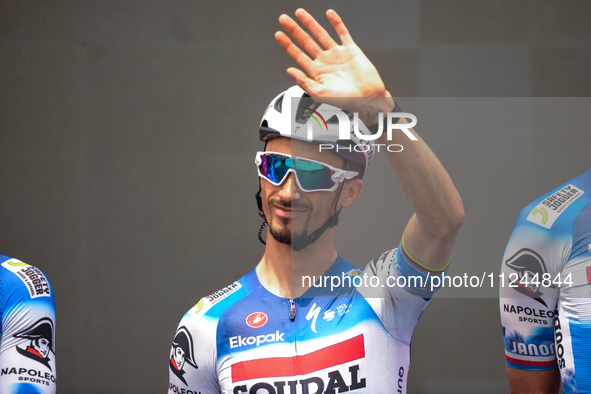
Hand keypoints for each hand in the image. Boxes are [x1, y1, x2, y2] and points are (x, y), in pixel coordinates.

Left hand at [275, 9, 393, 121]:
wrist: (367, 99)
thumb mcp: (320, 94)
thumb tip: (290, 71)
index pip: (298, 55)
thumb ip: (304, 82)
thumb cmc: (346, 101)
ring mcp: (337, 54)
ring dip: (310, 23)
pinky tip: (329, 14)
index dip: (287, 44)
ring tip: (299, 13)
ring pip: (320, 34)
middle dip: (294, 30)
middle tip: (284, 19)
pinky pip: (342, 32)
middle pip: (305, 41)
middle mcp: (325, 61)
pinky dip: (336, 22)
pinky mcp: (350, 49)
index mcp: (316, 72)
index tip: (278, 34)